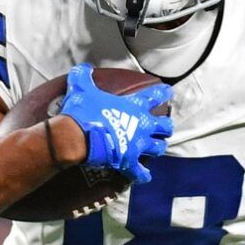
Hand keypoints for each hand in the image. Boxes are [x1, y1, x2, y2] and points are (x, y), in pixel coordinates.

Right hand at [60, 63, 173, 184]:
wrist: (76, 136)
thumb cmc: (82, 110)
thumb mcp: (81, 87)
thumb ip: (84, 76)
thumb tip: (82, 68)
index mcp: (134, 106)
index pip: (154, 96)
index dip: (163, 93)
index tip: (169, 92)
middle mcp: (142, 125)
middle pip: (164, 126)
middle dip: (165, 126)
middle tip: (164, 127)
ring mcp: (137, 145)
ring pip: (158, 148)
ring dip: (158, 147)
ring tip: (156, 147)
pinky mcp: (128, 161)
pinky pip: (140, 172)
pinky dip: (143, 175)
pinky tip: (145, 176)